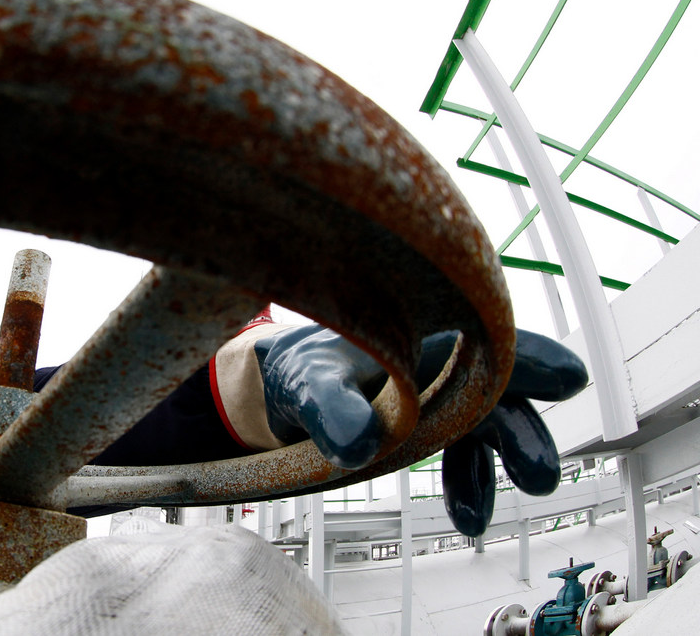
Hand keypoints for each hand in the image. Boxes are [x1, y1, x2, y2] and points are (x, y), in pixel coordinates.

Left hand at [247, 325, 585, 535]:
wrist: (277, 389)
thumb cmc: (300, 366)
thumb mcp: (308, 381)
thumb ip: (331, 408)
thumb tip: (359, 442)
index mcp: (421, 328)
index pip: (483, 334)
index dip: (529, 354)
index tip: (569, 378)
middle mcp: (439, 357)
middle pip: (496, 386)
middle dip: (520, 431)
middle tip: (537, 474)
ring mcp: (437, 393)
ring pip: (484, 424)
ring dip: (492, 468)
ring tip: (480, 517)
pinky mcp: (427, 427)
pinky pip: (460, 453)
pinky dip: (468, 483)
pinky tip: (467, 518)